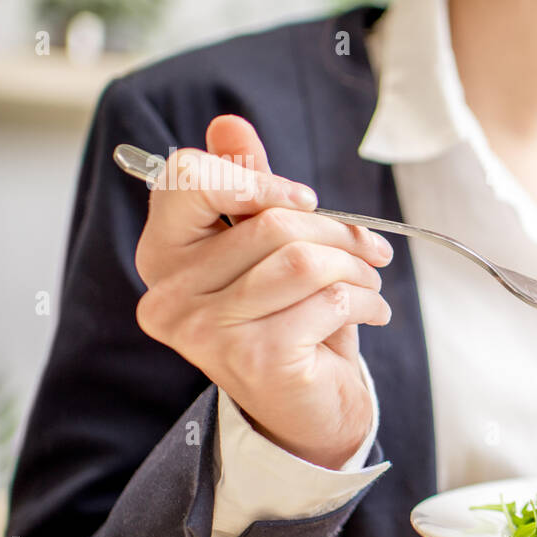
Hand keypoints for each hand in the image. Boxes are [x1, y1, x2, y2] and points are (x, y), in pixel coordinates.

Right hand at [134, 115, 393, 468]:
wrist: (304, 413)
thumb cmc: (286, 321)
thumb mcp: (266, 249)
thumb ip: (246, 186)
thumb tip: (230, 123)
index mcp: (163, 253)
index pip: (187, 179)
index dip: (258, 179)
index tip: (308, 200)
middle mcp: (171, 293)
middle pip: (269, 221)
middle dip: (337, 230)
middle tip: (369, 249)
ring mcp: (208, 330)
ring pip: (303, 259)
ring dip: (355, 266)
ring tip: (371, 282)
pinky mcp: (256, 358)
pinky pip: (328, 300)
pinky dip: (366, 301)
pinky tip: (373, 312)